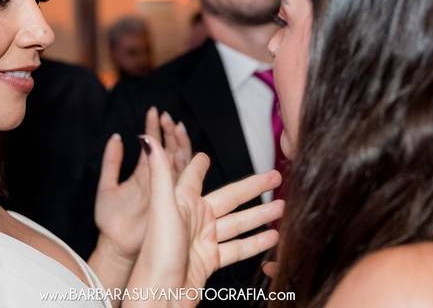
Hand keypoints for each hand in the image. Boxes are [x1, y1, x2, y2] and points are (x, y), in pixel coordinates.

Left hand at [95, 107, 192, 259]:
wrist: (116, 245)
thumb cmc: (111, 222)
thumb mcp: (106, 186)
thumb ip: (111, 161)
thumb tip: (115, 137)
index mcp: (142, 174)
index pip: (152, 146)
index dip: (153, 128)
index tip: (154, 111)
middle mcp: (156, 180)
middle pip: (168, 150)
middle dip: (169, 132)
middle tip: (167, 116)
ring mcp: (165, 188)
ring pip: (178, 160)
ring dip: (177, 142)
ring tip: (176, 125)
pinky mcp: (170, 199)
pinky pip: (180, 177)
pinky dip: (182, 161)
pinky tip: (179, 148)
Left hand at [127, 136, 282, 305]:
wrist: (159, 295)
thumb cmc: (157, 253)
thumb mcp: (162, 207)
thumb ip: (161, 172)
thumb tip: (148, 139)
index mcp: (182, 201)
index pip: (193, 176)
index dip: (199, 164)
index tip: (205, 155)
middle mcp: (193, 219)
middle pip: (229, 198)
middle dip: (253, 187)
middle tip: (275, 177)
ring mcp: (203, 241)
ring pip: (237, 223)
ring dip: (260, 215)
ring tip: (284, 207)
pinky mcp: (209, 261)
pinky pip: (237, 248)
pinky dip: (255, 243)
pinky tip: (273, 237)